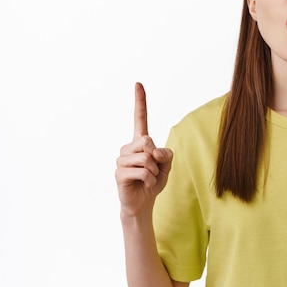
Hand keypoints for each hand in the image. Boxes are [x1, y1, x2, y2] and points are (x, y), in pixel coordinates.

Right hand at [115, 83, 172, 217]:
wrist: (143, 203)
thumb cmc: (153, 181)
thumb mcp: (166, 166)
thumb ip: (166, 154)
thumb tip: (152, 151)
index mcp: (140, 142)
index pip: (140, 118)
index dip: (140, 101)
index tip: (138, 83)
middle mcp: (128, 147)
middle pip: (147, 141)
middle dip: (157, 158)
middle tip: (153, 170)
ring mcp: (121, 160)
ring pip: (146, 158)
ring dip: (154, 172)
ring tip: (147, 178)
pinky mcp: (119, 173)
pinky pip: (142, 171)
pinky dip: (150, 180)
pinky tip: (144, 184)